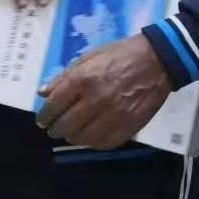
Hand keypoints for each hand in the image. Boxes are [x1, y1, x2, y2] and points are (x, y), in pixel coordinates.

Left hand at [37, 35, 171, 149]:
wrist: (156, 61)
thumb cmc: (117, 55)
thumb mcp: (86, 59)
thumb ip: (62, 78)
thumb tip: (42, 94)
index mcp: (82, 80)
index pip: (53, 106)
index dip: (45, 116)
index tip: (42, 120)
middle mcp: (96, 100)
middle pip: (66, 125)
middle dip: (55, 130)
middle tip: (54, 129)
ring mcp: (114, 115)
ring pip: (83, 138)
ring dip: (72, 137)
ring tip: (70, 134)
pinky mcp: (130, 125)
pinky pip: (105, 143)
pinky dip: (93, 142)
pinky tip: (89, 137)